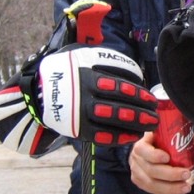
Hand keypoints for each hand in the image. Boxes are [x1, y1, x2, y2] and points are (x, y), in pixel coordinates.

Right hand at [36, 45, 158, 144]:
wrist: (38, 92)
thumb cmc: (69, 72)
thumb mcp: (84, 56)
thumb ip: (108, 60)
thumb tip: (135, 70)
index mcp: (87, 77)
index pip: (118, 87)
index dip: (138, 95)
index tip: (151, 99)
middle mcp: (84, 98)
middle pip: (117, 108)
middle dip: (140, 114)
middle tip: (155, 116)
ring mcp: (80, 116)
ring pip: (111, 124)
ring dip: (133, 125)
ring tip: (149, 126)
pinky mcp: (78, 130)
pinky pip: (101, 137)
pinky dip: (119, 138)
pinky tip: (133, 136)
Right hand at [129, 131, 193, 193]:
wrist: (146, 152)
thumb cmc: (161, 143)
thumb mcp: (174, 137)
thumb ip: (190, 138)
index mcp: (142, 144)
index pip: (143, 150)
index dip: (153, 155)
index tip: (167, 157)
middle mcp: (136, 159)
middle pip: (151, 169)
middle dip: (169, 174)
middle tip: (186, 174)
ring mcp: (137, 172)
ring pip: (151, 183)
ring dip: (170, 187)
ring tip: (186, 187)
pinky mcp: (140, 183)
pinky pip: (153, 190)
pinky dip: (167, 191)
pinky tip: (180, 190)